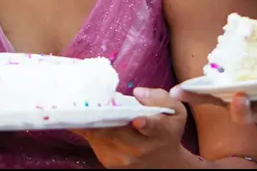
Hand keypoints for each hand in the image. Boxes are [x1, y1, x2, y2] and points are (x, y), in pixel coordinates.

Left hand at [72, 88, 188, 168]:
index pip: (154, 128)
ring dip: (91, 123)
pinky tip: (83, 120)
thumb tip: (138, 93)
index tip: (137, 120)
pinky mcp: (112, 165)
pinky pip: (95, 144)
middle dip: (103, 116)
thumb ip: (160, 98)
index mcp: (162, 132)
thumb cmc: (167, 131)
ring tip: (81, 107)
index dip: (146, 124)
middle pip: (118, 131)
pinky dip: (89, 131)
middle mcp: (142, 149)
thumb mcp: (175, 111)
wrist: (165, 163)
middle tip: (89, 102)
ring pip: (102, 138)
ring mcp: (126, 159)